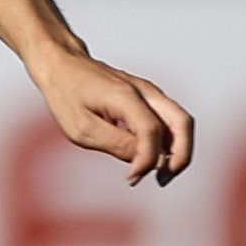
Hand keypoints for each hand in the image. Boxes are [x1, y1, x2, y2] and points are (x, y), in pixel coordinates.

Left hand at [36, 48, 198, 187]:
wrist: (63, 66)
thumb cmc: (68, 96)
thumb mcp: (82, 128)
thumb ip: (116, 144)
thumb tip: (144, 161)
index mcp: (126, 96)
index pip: (152, 131)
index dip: (147, 160)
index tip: (131, 179)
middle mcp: (145, 91)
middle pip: (182, 123)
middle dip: (180, 157)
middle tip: (163, 180)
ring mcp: (149, 93)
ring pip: (181, 122)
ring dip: (178, 151)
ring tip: (161, 176)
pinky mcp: (148, 99)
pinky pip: (169, 121)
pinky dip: (168, 143)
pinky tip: (149, 159)